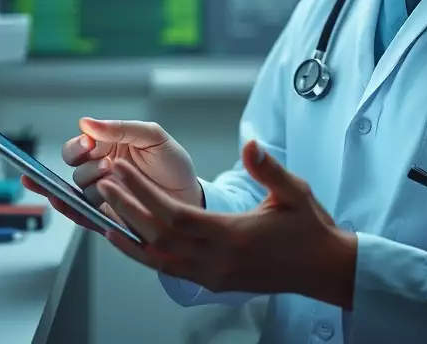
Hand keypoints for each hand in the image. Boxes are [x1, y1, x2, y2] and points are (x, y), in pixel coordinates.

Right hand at [23, 118, 200, 233]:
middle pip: (74, 167)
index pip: (79, 146)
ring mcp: (103, 195)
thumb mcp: (153, 137)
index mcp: (109, 149)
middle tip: (105, 163)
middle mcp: (101, 172)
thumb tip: (86, 122)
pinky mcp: (107, 216)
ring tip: (113, 180)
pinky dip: (67, 208)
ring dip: (92, 183)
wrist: (191, 196)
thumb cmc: (173, 165)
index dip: (78, 145)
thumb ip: (121, 129)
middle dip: (84, 163)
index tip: (89, 142)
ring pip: (79, 189)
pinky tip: (59, 200)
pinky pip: (81, 214)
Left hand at [96, 140, 356, 307]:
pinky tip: (129, 241)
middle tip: (104, 184)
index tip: (123, 172)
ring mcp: (214, 276)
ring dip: (130, 235)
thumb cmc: (309, 228)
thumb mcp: (294, 192)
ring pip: (158, 258)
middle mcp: (218, 260)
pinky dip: (145, 255)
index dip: (144, 194)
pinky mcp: (214, 283)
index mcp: (233, 235)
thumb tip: (250, 144)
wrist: (323, 268)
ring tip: (105, 212)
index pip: (175, 215)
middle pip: (158, 236)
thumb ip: (268, 169)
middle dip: (127, 209)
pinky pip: (169, 269)